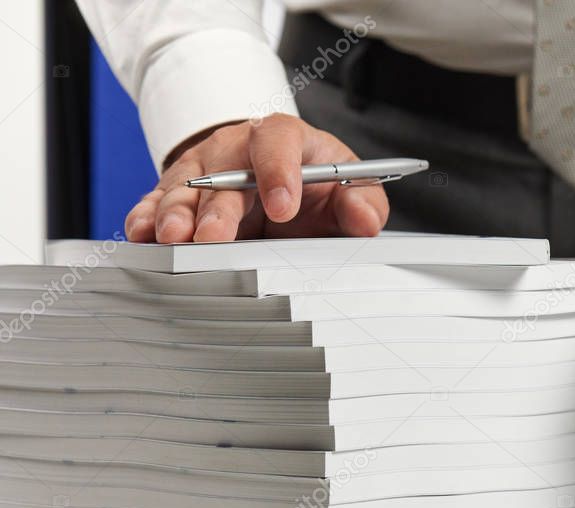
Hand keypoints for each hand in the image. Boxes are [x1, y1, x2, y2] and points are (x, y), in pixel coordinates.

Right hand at [124, 114, 388, 242]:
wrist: (274, 175)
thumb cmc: (313, 181)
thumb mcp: (347, 185)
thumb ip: (363, 201)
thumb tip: (366, 220)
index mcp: (281, 138)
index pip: (277, 141)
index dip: (278, 171)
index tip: (284, 208)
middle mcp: (235, 149)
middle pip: (222, 172)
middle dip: (217, 208)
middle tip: (214, 238)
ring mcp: (200, 169)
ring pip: (182, 187)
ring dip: (176, 214)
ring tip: (174, 238)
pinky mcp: (176, 193)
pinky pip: (154, 201)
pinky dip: (146, 218)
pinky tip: (143, 235)